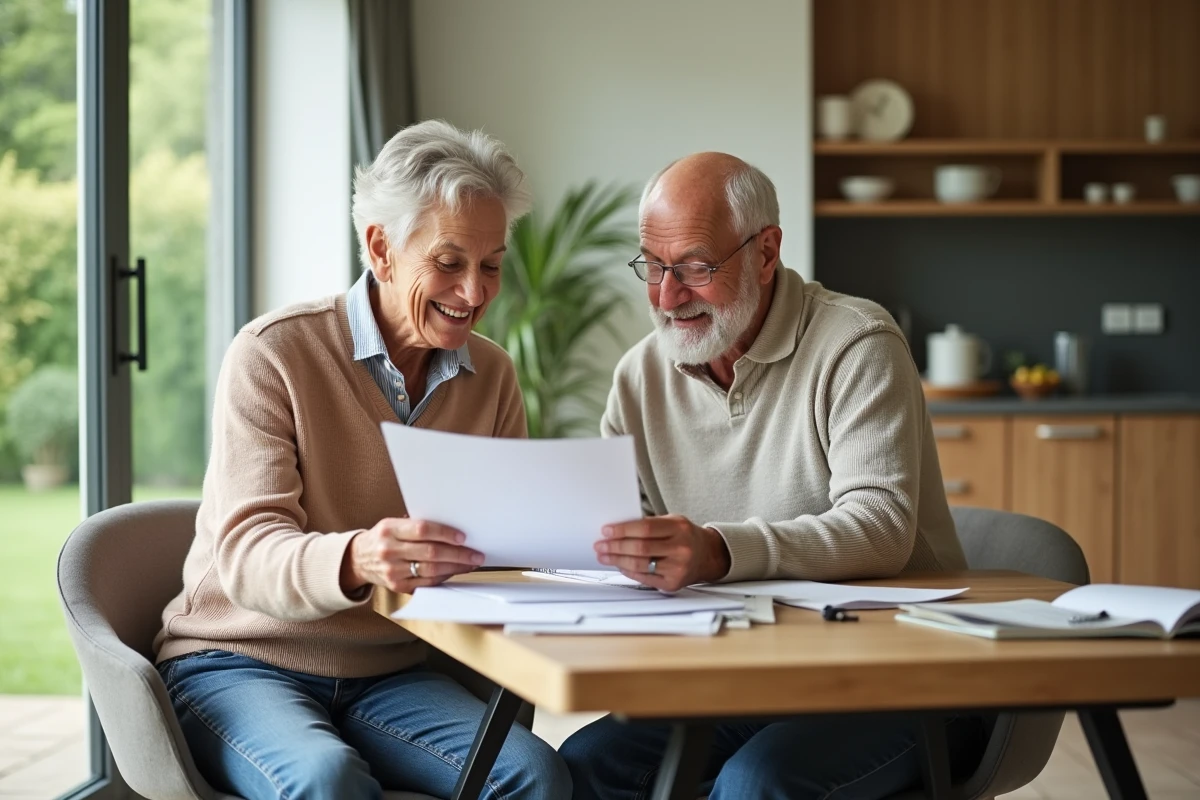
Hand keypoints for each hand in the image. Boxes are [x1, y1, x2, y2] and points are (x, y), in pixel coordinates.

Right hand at [340, 518, 483, 593]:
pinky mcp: (397, 586)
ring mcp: (393, 571)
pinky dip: (444, 577)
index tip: (463, 537)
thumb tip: (452, 529)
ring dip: (455, 568)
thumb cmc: (383, 538)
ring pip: (431, 570)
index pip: (422, 530)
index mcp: (389, 530)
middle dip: (458, 554)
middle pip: (431, 553)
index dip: (445, 533)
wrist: (358, 559)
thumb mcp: (392, 524)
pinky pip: (426, 583)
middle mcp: (389, 551)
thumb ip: (416, 526)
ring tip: (470, 564)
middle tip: (476, 554)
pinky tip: (454, 572)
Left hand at [594, 515, 731, 591]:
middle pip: (641, 548)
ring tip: (604, 556)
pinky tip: (618, 565)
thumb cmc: (685, 536)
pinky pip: (644, 577)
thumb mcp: (673, 522)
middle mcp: (681, 549)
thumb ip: (649, 524)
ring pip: (640, 565)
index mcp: (679, 529)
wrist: (707, 555)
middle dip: (615, 546)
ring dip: (617, 560)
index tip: (606, 530)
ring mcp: (678, 568)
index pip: (645, 528)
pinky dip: (628, 571)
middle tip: (600, 544)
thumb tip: (618, 529)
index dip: (623, 530)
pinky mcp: (672, 584)